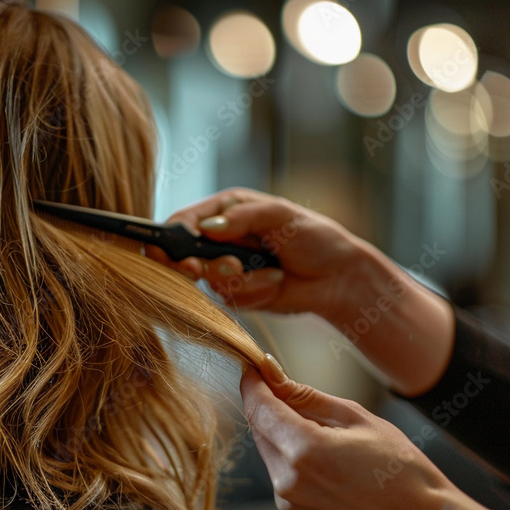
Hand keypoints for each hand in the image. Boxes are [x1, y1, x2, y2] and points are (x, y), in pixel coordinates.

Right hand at [153, 187, 454, 395]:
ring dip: (243, 280)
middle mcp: (220, 239)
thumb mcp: (281, 216)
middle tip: (231, 268)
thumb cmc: (315, 237)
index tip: (179, 256)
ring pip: (209, 282)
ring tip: (273, 271)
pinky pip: (230, 299)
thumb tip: (208, 228)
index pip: (182, 223)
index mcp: (224, 211)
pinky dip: (256, 292)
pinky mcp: (237, 293)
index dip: (172, 240)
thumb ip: (243, 218)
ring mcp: (227, 268)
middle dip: (207, 267)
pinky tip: (276, 282)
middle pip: (184, 256)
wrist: (338, 277)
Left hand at [240, 356, 509, 509]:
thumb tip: (274, 376)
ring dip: (279, 428)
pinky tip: (321, 449)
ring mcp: (288, 498)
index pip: (259, 407)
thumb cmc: (401, 469)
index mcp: (304, 450)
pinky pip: (278, 469)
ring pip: (267, 447)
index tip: (257, 365)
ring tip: (321, 424)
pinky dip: (288, 451)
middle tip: (290, 385)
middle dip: (268, 403)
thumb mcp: (358, 419)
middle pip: (259, 427)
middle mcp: (287, 478)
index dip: (254, 382)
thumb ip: (308, 397)